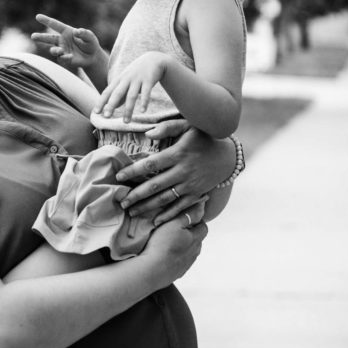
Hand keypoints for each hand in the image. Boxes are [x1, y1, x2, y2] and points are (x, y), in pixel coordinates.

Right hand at [31, 14, 103, 69]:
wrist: (92, 57)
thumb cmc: (90, 43)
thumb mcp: (90, 37)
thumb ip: (84, 33)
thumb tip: (77, 31)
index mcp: (66, 31)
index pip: (55, 25)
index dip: (46, 20)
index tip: (37, 16)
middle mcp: (62, 40)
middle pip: (49, 38)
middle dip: (40, 37)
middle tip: (33, 36)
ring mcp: (62, 50)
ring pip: (53, 50)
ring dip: (55, 50)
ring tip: (58, 51)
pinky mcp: (64, 59)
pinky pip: (61, 59)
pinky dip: (65, 58)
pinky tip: (70, 57)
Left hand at [95, 51, 167, 121]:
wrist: (153, 59)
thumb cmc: (136, 73)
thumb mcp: (125, 81)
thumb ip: (119, 93)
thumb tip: (112, 107)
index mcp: (118, 80)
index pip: (107, 92)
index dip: (101, 102)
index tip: (95, 112)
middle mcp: (126, 79)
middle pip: (117, 93)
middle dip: (111, 104)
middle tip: (106, 116)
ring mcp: (137, 79)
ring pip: (131, 96)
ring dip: (128, 109)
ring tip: (126, 122)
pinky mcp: (148, 80)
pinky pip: (146, 92)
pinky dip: (144, 101)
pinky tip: (143, 111)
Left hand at [114, 128, 235, 221]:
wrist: (228, 156)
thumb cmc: (204, 137)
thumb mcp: (188, 125)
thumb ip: (168, 127)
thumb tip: (147, 134)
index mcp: (178, 154)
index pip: (151, 164)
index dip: (133, 171)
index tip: (119, 177)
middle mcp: (183, 171)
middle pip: (155, 185)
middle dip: (136, 195)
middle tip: (121, 202)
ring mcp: (190, 184)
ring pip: (165, 198)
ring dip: (147, 206)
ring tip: (131, 212)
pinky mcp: (197, 194)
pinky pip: (181, 207)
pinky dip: (168, 215)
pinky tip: (155, 221)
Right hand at [137, 200, 207, 284]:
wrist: (152, 270)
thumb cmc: (161, 244)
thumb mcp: (173, 223)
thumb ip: (188, 214)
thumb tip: (201, 205)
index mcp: (195, 239)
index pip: (203, 227)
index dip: (195, 221)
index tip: (185, 218)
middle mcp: (194, 252)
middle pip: (197, 240)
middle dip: (190, 234)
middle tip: (175, 228)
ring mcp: (187, 264)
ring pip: (189, 252)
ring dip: (182, 247)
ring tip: (169, 242)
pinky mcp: (178, 273)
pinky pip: (180, 263)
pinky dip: (175, 258)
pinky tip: (165, 255)